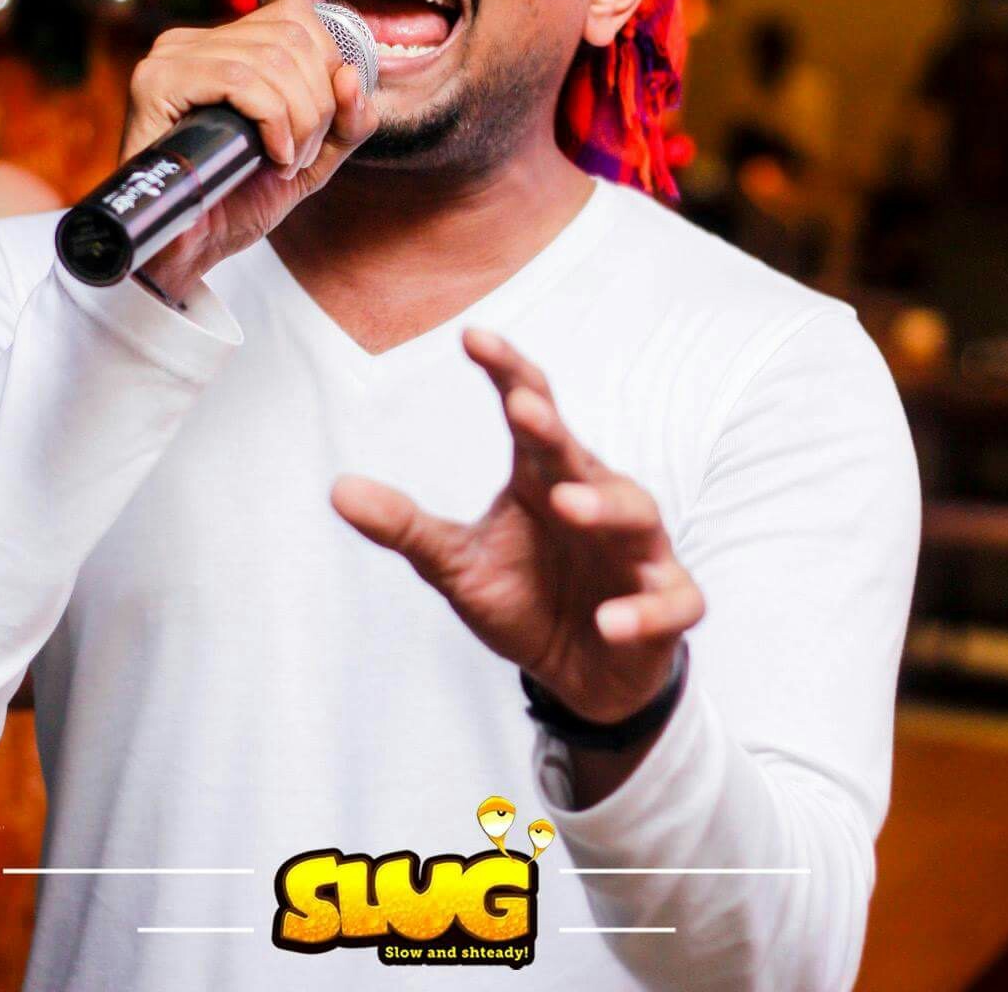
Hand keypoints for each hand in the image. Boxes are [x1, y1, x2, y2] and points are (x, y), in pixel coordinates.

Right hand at [121, 0, 377, 294]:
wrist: (184, 252)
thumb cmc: (237, 202)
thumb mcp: (311, 157)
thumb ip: (345, 121)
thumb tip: (350, 75)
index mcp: (224, 45)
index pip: (297, 18)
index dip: (327, 71)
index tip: (319, 132)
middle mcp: (192, 41)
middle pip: (291, 39)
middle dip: (317, 105)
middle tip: (299, 158)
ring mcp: (170, 57)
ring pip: (271, 60)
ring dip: (298, 121)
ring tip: (284, 164)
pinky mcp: (156, 81)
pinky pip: (239, 81)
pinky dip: (273, 122)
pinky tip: (272, 156)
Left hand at [331, 330, 703, 724]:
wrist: (583, 671)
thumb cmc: (526, 598)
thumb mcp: (457, 566)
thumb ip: (407, 527)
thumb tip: (337, 489)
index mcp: (544, 477)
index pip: (531, 408)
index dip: (508, 371)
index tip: (472, 337)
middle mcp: (595, 498)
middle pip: (580, 454)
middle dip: (555, 431)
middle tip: (522, 408)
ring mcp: (638, 551)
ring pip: (637, 513)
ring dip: (604, 507)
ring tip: (567, 505)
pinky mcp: (665, 604)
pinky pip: (670, 600)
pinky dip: (645, 609)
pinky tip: (610, 620)